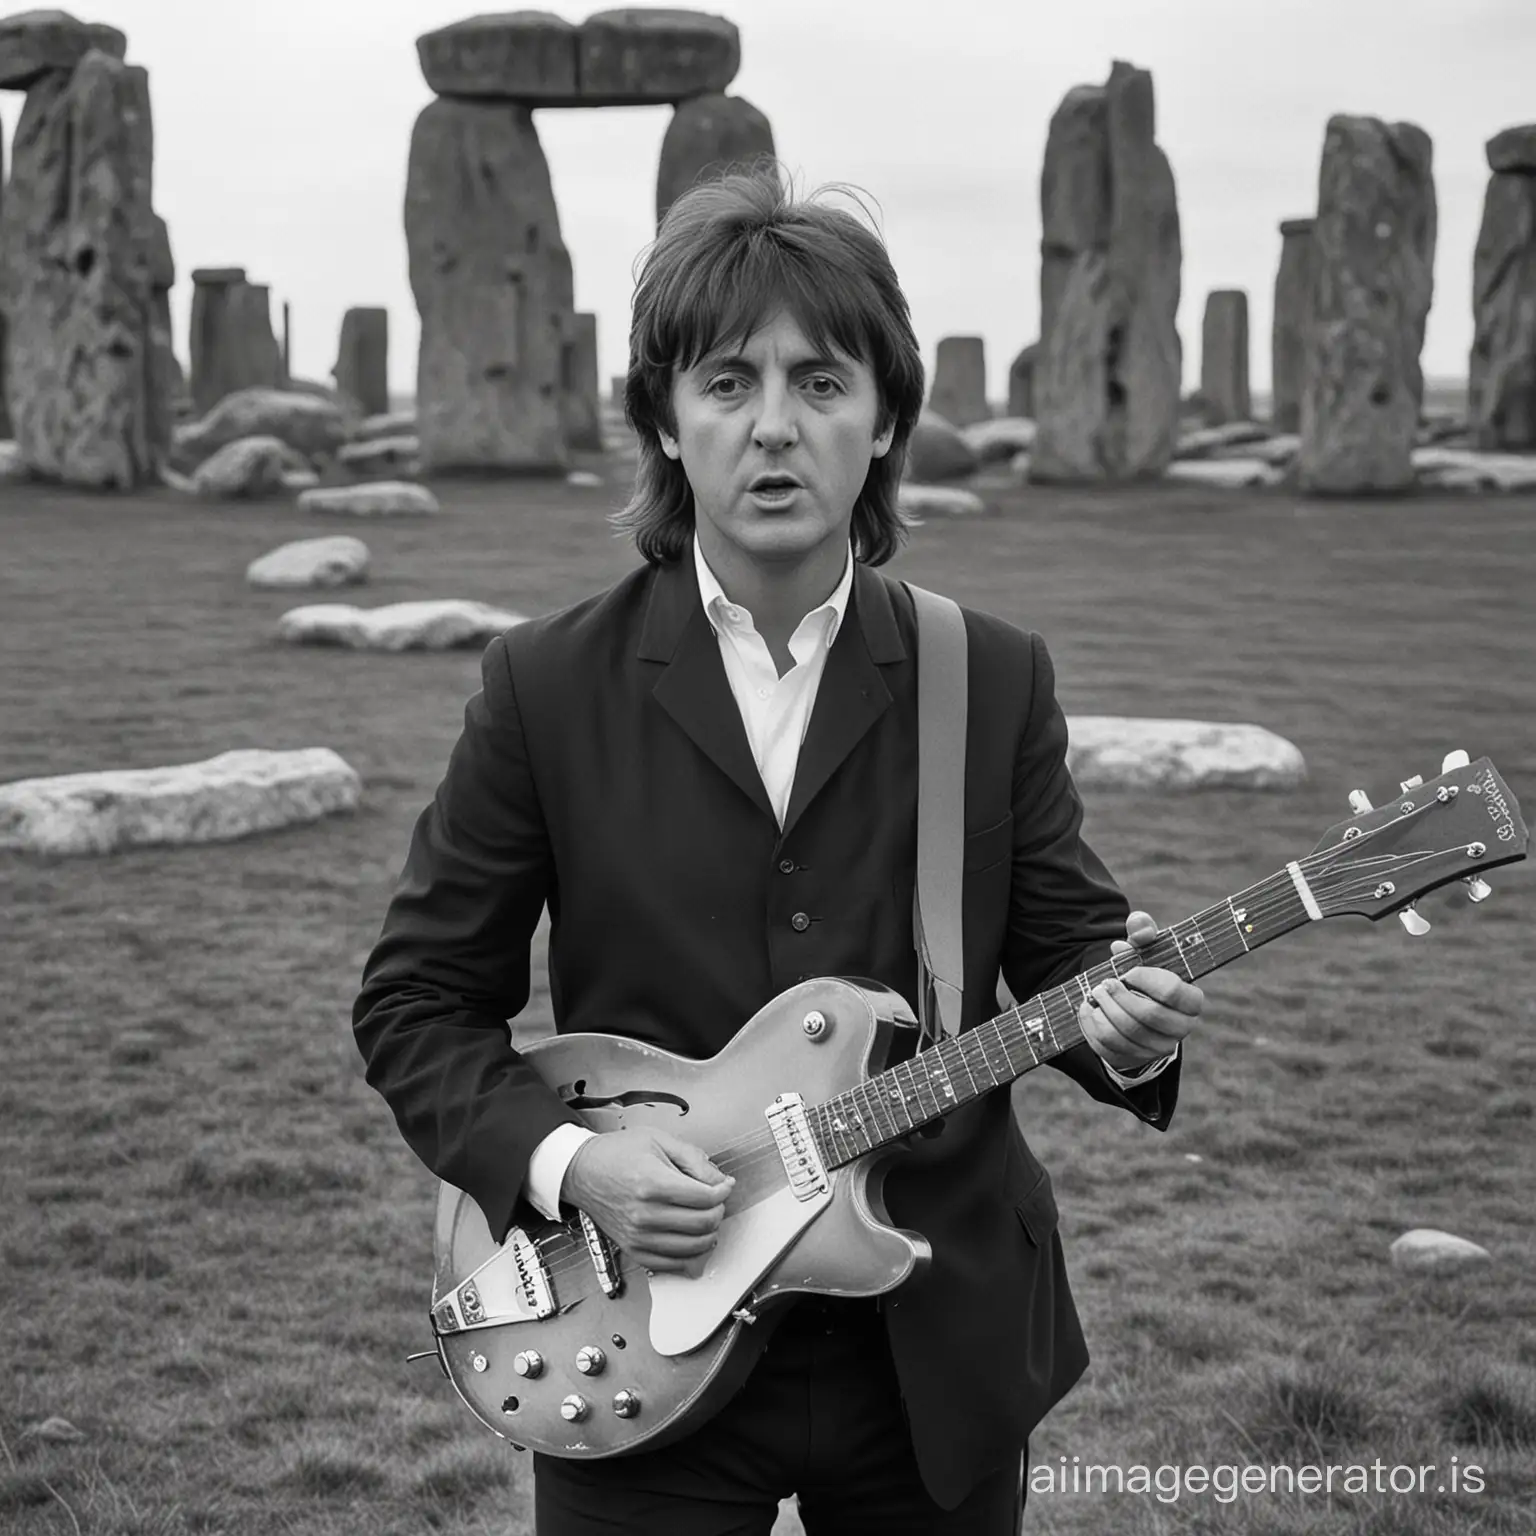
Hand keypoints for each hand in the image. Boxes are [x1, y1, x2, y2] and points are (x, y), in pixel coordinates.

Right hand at [561, 1128, 733, 1275]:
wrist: (581, 1171)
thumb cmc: (616, 1153)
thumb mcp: (658, 1140)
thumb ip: (693, 1159)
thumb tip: (719, 1180)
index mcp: (652, 1184)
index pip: (705, 1198)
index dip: (723, 1191)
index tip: (725, 1185)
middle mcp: (645, 1215)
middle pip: (703, 1224)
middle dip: (718, 1211)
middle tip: (716, 1200)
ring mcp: (638, 1236)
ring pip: (693, 1247)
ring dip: (709, 1233)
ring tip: (706, 1217)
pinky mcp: (633, 1249)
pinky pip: (672, 1263)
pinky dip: (690, 1254)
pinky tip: (693, 1238)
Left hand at [1077, 910, 1203, 1074]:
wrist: (1137, 1007)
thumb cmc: (1145, 974)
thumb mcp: (1146, 950)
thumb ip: (1143, 931)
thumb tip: (1136, 925)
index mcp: (1191, 1001)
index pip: (1173, 992)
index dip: (1145, 979)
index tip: (1128, 971)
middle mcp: (1180, 1028)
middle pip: (1149, 1015)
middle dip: (1120, 996)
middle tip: (1104, 983)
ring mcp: (1158, 1048)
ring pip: (1128, 1033)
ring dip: (1105, 1010)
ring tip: (1095, 993)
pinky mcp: (1135, 1059)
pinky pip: (1110, 1047)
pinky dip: (1094, 1026)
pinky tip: (1088, 1010)